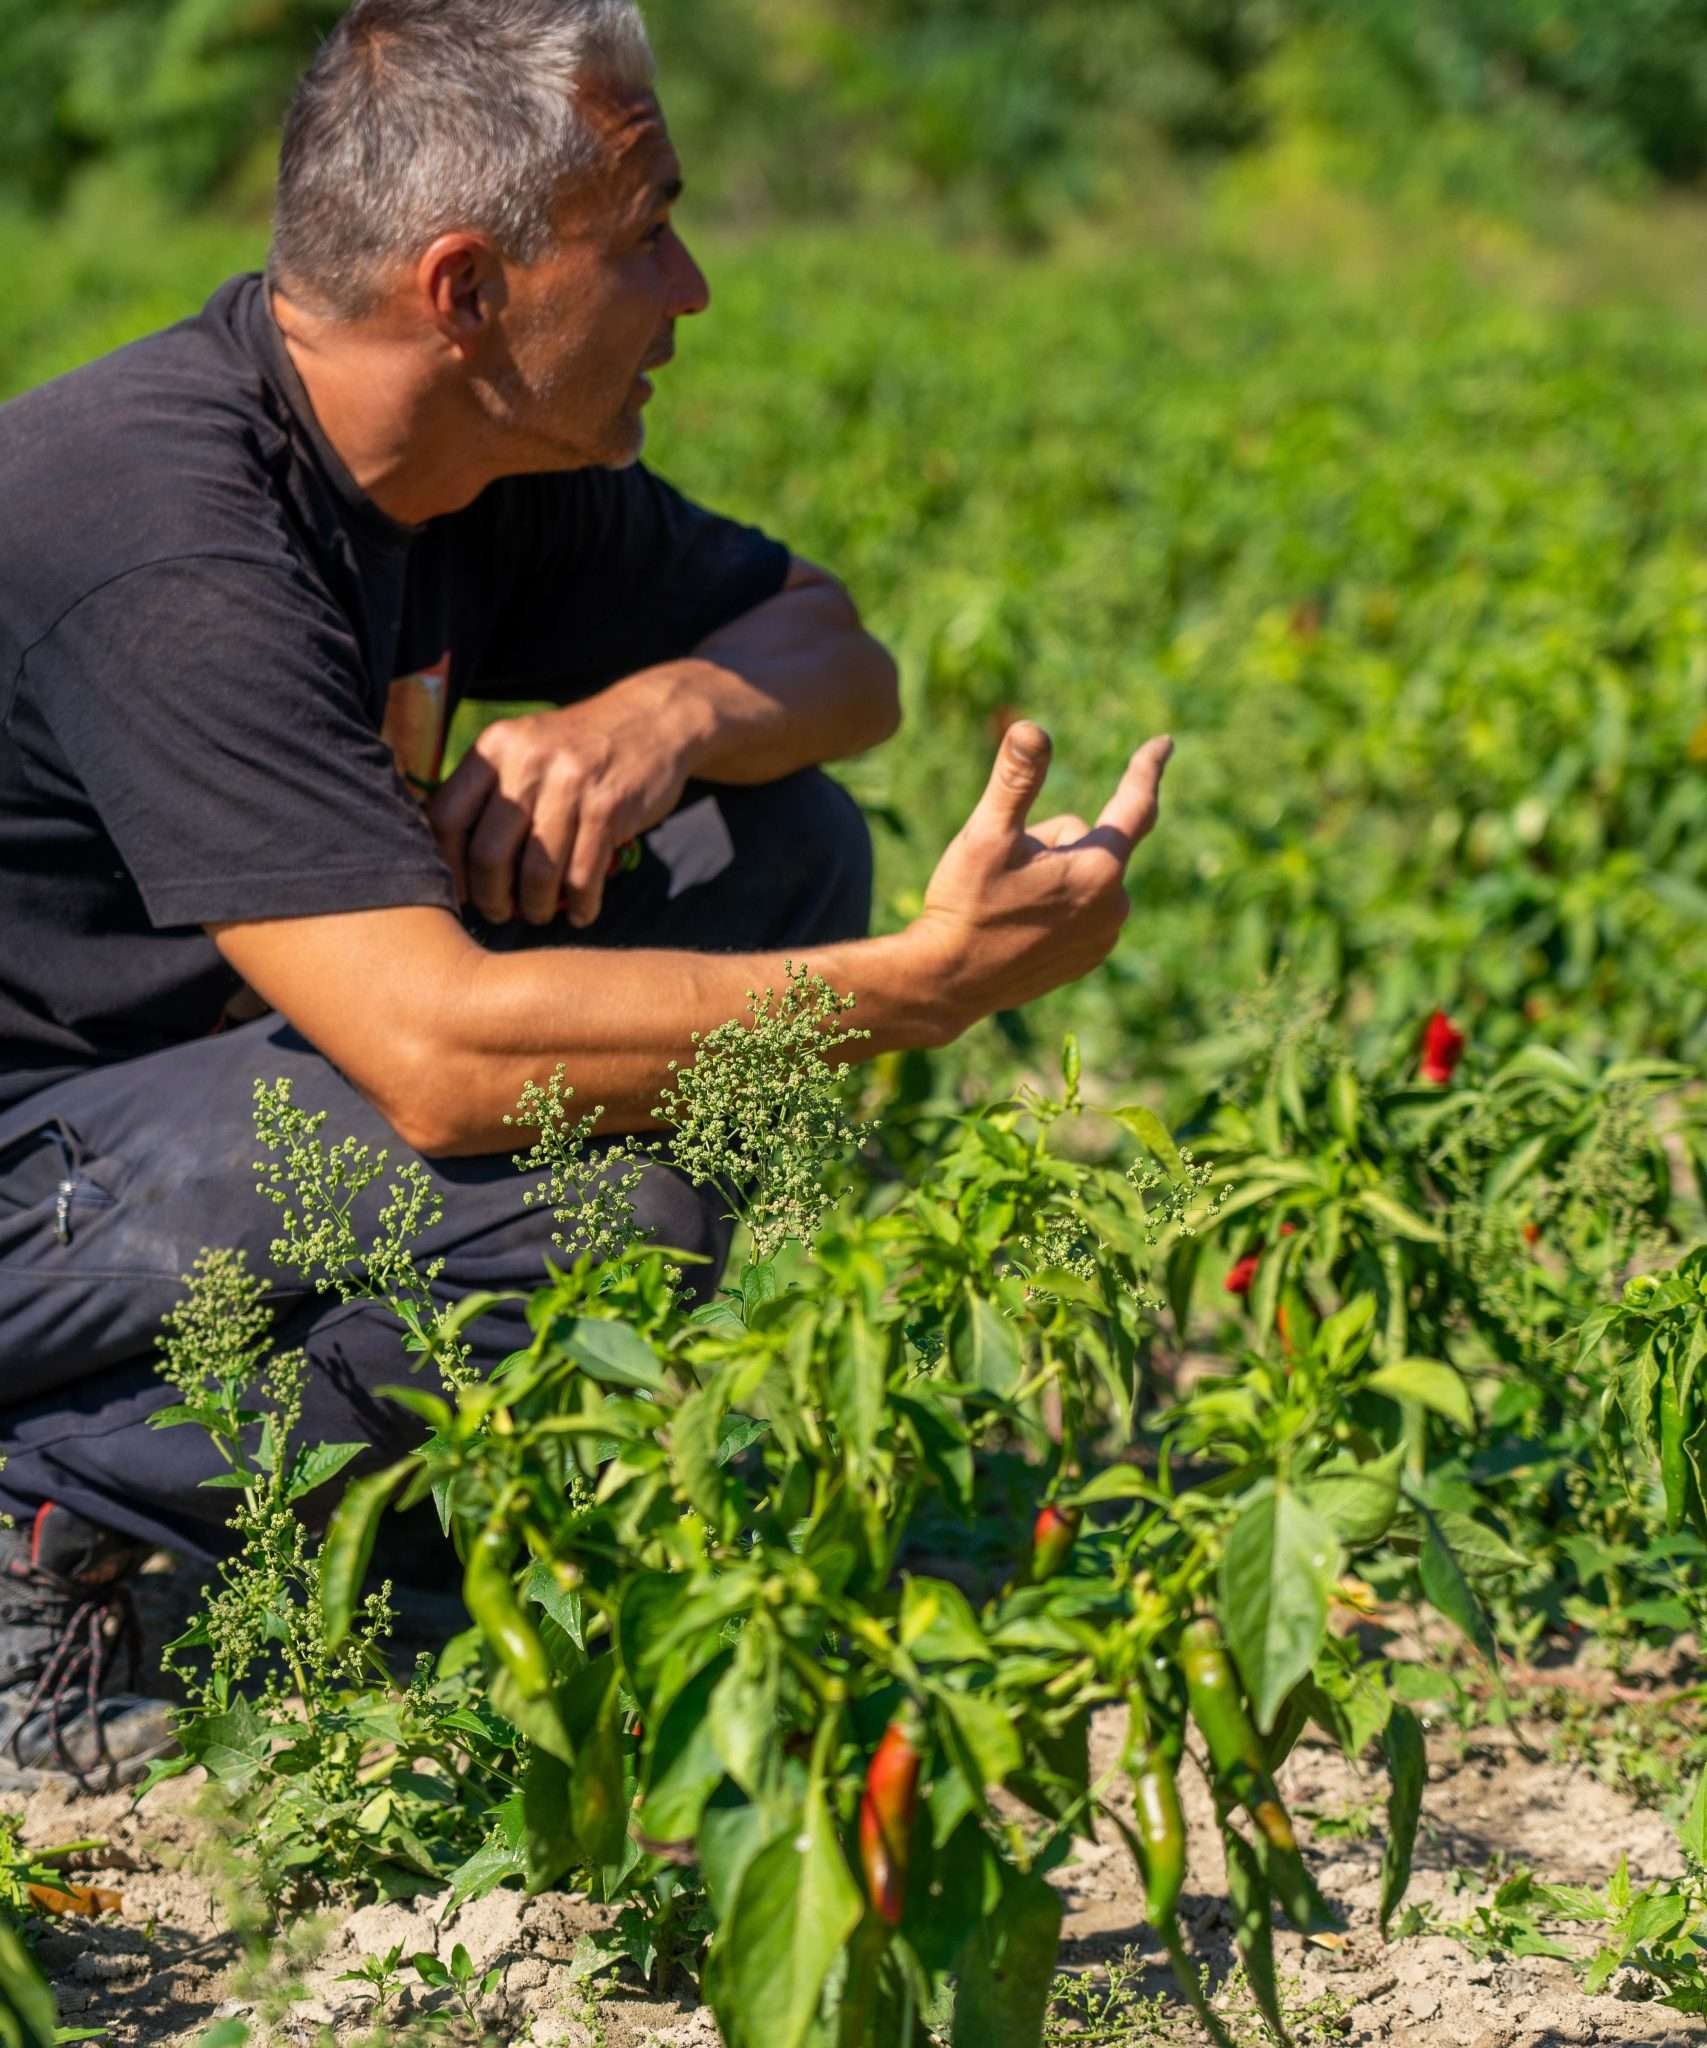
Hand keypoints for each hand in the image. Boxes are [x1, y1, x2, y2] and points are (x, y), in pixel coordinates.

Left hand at [427, 680, 697, 926]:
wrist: (653, 719)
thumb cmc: (579, 748)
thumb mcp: (526, 747)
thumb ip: (489, 788)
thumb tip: (453, 855)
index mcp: (495, 748)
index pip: (447, 816)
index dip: (447, 865)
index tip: (459, 891)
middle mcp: (527, 762)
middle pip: (488, 853)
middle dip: (492, 898)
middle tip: (501, 913)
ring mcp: (569, 785)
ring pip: (537, 872)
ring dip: (536, 907)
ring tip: (539, 914)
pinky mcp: (608, 807)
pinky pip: (583, 875)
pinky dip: (580, 905)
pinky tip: (580, 912)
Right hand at [909, 720, 1172, 1031]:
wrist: (949, 984)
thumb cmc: (966, 906)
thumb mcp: (986, 835)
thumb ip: (1016, 780)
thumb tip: (1032, 728)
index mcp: (1099, 869)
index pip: (1136, 805)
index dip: (1146, 768)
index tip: (1164, 743)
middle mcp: (1115, 905)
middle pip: (1088, 841)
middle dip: (1052, 842)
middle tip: (1005, 871)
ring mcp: (1104, 937)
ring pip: (1083, 875)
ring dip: (1052, 875)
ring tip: (1007, 903)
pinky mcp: (1089, 958)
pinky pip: (1081, 908)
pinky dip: (1055, 906)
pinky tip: (1018, 926)